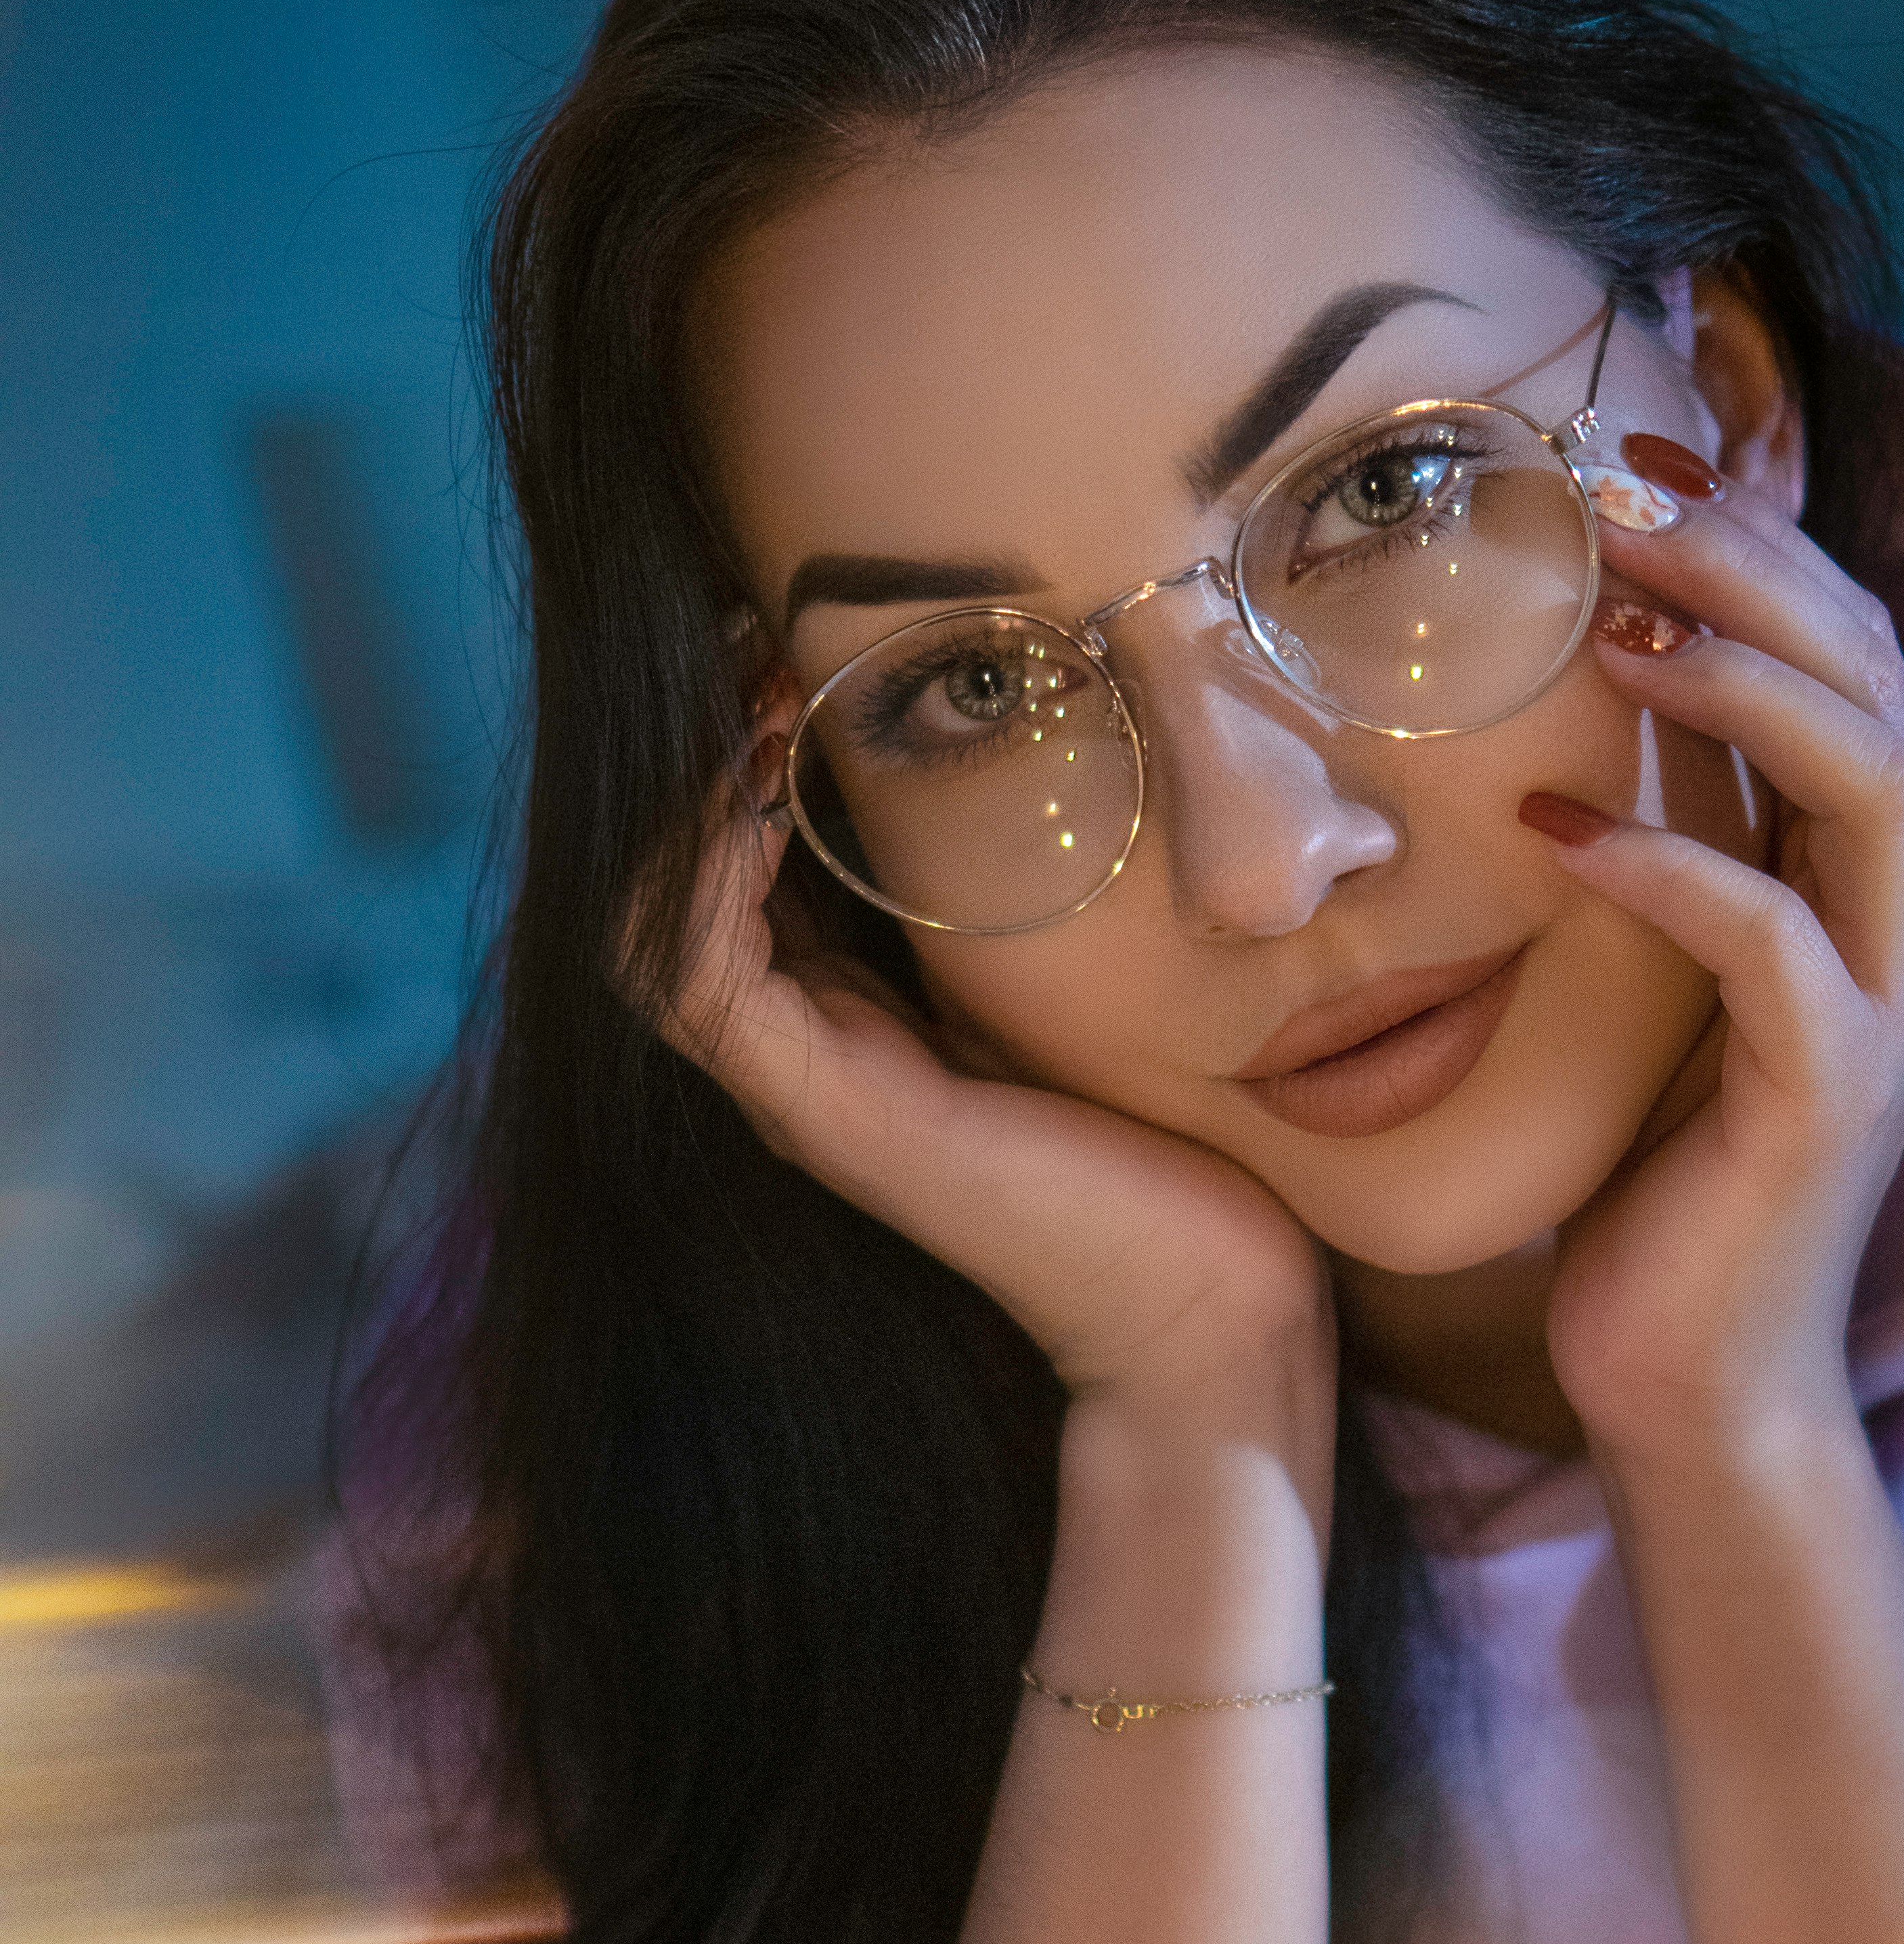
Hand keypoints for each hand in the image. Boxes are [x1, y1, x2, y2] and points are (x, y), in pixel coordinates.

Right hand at [638, 713, 1334, 1425]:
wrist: (1209, 1303)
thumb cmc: (1169, 1149)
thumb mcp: (1069, 986)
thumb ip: (1008, 906)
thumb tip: (1013, 772)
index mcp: (853, 1018)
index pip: (729, 867)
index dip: (731, 751)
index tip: (780, 648)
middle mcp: (805, 1053)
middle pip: (666, 888)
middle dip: (692, 754)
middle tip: (747, 640)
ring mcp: (803, 1090)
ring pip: (654, 929)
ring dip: (687, 801)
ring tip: (751, 694)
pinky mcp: (827, 1118)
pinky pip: (705, 980)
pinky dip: (710, 874)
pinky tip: (758, 786)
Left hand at [1531, 457, 1903, 1469]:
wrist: (1690, 1374)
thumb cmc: (1664, 1162)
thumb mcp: (1673, 960)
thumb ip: (1689, 825)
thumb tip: (1597, 664)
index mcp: (1895, 872)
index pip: (1858, 651)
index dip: (1761, 537)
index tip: (1635, 454)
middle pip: (1876, 677)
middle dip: (1749, 563)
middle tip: (1612, 494)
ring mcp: (1897, 1002)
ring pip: (1864, 775)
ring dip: (1736, 678)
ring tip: (1607, 619)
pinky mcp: (1837, 1091)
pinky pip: (1766, 936)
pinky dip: (1664, 863)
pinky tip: (1553, 823)